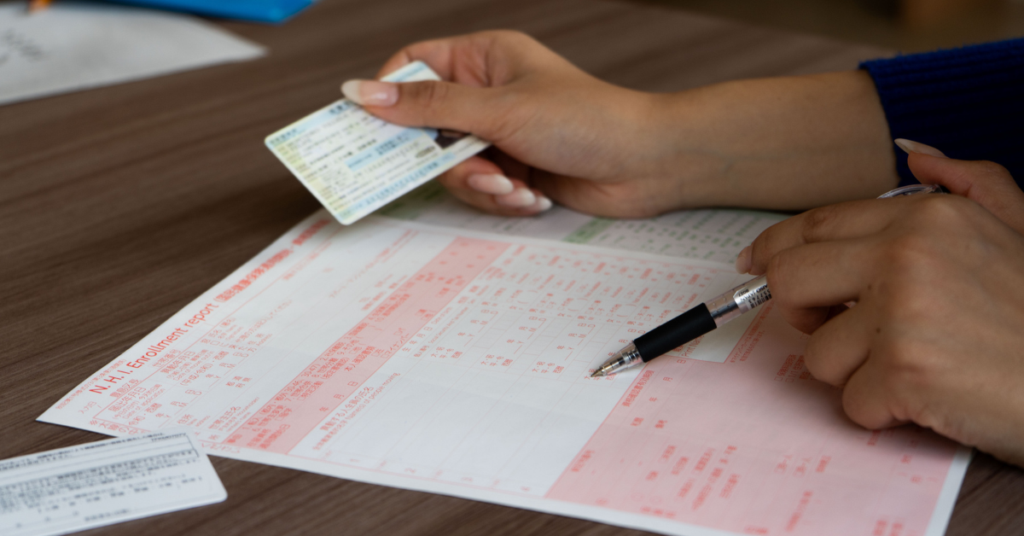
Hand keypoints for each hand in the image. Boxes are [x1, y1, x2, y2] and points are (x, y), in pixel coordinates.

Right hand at [343, 31, 671, 216]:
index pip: (413, 66)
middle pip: (427, 129)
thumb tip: (363, 93)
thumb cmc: (585, 119)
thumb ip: (427, 106)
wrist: (646, 164)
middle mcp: (487, 94)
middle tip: (470, 171)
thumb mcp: (498, 110)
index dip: (387, 95)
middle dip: (447, 161)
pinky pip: (482, 190)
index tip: (368, 128)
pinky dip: (503, 198)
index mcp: (483, 58)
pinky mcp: (515, 169)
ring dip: (482, 186)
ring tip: (515, 186)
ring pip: (453, 168)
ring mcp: (500, 134)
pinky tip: (534, 195)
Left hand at [740, 141, 1023, 465]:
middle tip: (837, 327)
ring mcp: (902, 314)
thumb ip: (972, 183)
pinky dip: (882, 411)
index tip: (755, 265)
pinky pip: (851, 402)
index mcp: (927, 217)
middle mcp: (906, 256)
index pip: (816, 226)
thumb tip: (916, 151)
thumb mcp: (1020, 228)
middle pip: (788, 280)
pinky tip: (927, 398)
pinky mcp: (904, 373)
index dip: (775, 249)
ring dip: (855, 371)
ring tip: (913, 366)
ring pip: (816, 353)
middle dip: (800, 311)